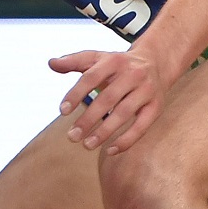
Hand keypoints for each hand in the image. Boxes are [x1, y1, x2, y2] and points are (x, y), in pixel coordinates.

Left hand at [49, 47, 177, 155]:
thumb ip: (73, 61)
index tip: (62, 111)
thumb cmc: (118, 64)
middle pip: (107, 98)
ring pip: (124, 113)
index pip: (91, 77)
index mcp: (113, 61)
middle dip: (88, 119)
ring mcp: (146, 90)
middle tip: (72, 136)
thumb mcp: (96, 58)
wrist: (156, 62)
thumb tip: (51, 63)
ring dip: (105, 132)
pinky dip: (127, 140)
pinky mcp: (156, 106)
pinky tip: (111, 150)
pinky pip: (142, 126)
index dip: (76, 94)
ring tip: (86, 145)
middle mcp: (131, 74)